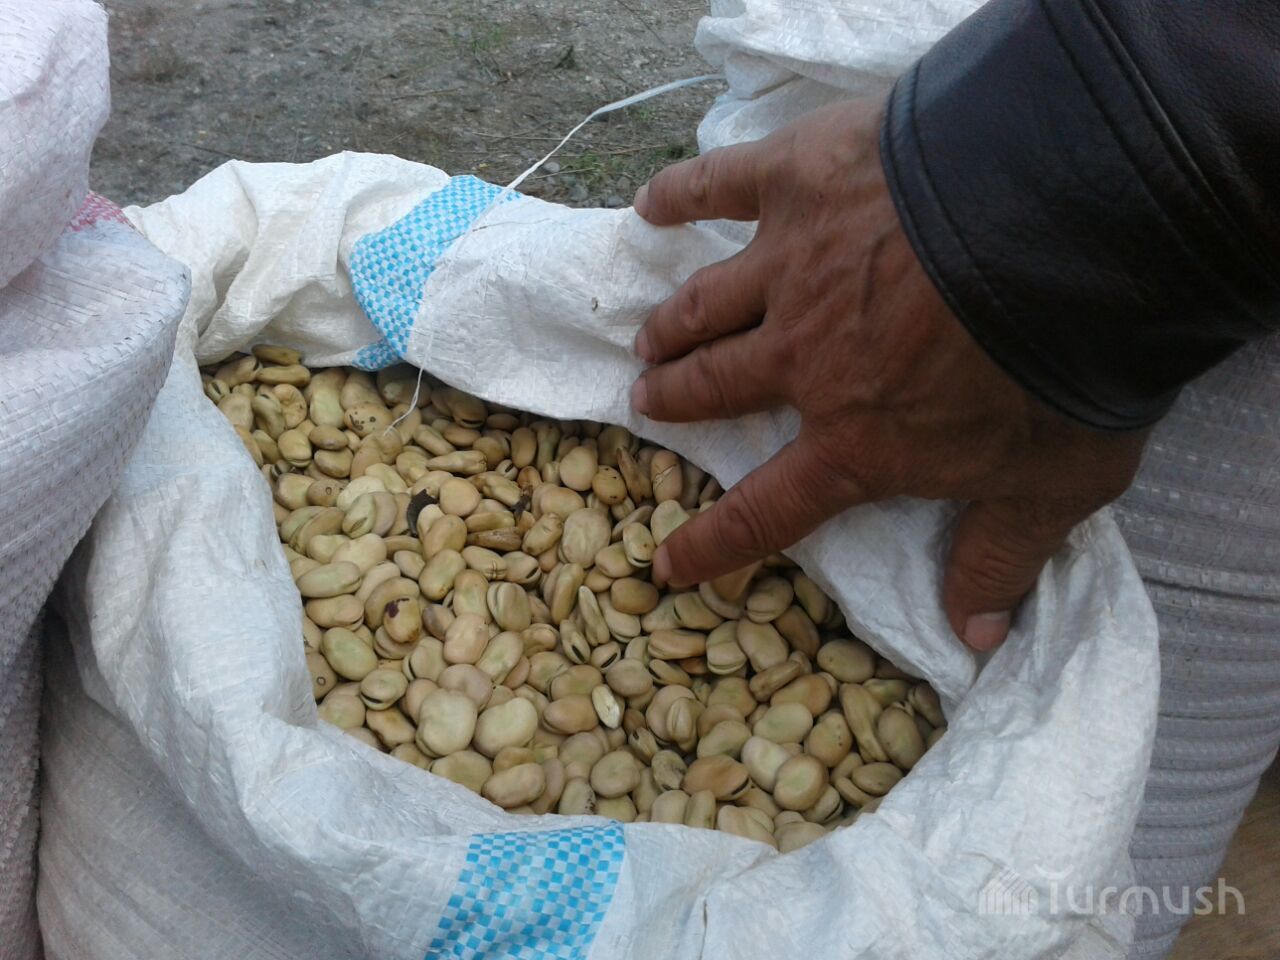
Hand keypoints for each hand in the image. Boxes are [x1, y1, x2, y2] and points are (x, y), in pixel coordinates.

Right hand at [630, 98, 1146, 650]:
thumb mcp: (1054, 486)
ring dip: (673, 323)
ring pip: (707, 304)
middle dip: (674, 397)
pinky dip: (681, 194)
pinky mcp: (803, 180)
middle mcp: (805, 359)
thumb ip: (1000, 557)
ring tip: (650, 334)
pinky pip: (721, 187)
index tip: (666, 561)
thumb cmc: (1069, 366)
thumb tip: (974, 641)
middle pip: (716, 387)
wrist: (1071, 228)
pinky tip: (652, 204)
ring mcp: (794, 266)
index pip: (768, 508)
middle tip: (648, 396)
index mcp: (857, 438)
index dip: (712, 542)